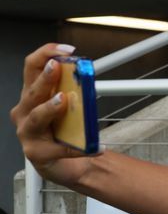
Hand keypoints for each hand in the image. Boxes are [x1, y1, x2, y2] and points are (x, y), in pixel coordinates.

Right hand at [10, 44, 98, 186]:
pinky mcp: (36, 153)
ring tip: (63, 100)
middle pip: (32, 90)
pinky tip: (97, 147)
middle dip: (44, 78)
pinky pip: (59, 148)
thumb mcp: (67, 107)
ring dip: (50, 108)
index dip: (45, 54)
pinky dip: (80, 148)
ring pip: (36, 117)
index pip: (31, 67)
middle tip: (56, 67)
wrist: (64, 163)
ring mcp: (27, 132)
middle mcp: (24, 111)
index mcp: (32, 95)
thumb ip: (73, 90)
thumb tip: (87, 73)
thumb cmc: (62, 131)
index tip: (67, 50)